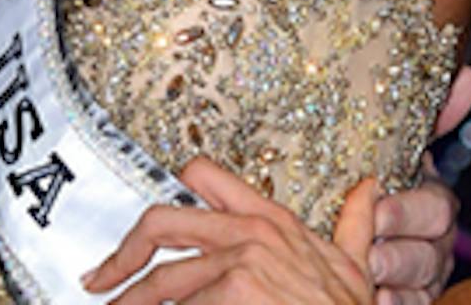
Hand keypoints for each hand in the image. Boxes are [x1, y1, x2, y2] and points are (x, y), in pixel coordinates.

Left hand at [83, 156, 374, 303]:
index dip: (166, 194)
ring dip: (131, 302)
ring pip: (159, 280)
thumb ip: (355, 225)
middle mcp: (250, 233)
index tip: (142, 225)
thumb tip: (370, 187)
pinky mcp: (231, 293)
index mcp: (272, 219)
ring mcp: (238, 264)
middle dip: (121, 256)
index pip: (203, 178)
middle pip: (160, 223)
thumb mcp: (358, 266)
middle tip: (100, 282)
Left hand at [368, 65, 470, 303]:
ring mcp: (425, 274)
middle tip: (369, 251)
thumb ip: (429, 115)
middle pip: (431, 251)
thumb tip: (469, 74)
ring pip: (421, 283)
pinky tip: (374, 301)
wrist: (344, 221)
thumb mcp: (390, 146)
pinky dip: (394, 304)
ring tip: (367, 279)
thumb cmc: (371, 179)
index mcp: (432, 200)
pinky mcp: (413, 299)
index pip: (437, 206)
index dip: (408, 210)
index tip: (376, 208)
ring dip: (393, 280)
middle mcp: (436, 240)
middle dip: (399, 251)